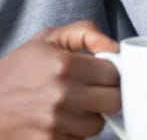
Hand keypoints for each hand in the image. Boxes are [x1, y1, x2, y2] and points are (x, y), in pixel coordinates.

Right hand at [0, 20, 119, 139]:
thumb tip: (114, 46)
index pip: (113, 73)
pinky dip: (74, 132)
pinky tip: (61, 120)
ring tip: (74, 106)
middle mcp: (63, 95)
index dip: (110, 72)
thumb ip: (84, 32)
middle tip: (94, 90)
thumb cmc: (15, 71)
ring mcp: (55, 122)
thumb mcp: (46, 40)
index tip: (101, 73)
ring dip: (91, 116)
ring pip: (98, 123)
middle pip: (114, 100)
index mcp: (65, 66)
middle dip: (107, 94)